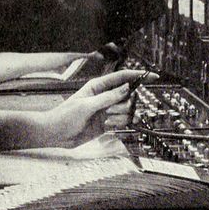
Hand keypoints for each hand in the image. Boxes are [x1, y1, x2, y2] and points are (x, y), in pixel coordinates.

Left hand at [43, 69, 157, 146]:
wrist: (56, 134)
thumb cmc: (66, 115)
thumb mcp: (87, 105)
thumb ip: (107, 98)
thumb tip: (126, 89)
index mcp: (98, 86)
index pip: (121, 78)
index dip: (137, 75)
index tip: (152, 76)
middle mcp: (104, 97)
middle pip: (127, 96)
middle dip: (124, 105)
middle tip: (110, 112)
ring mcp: (106, 110)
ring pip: (126, 111)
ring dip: (119, 117)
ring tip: (106, 121)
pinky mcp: (107, 124)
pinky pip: (121, 123)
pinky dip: (117, 126)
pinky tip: (106, 128)